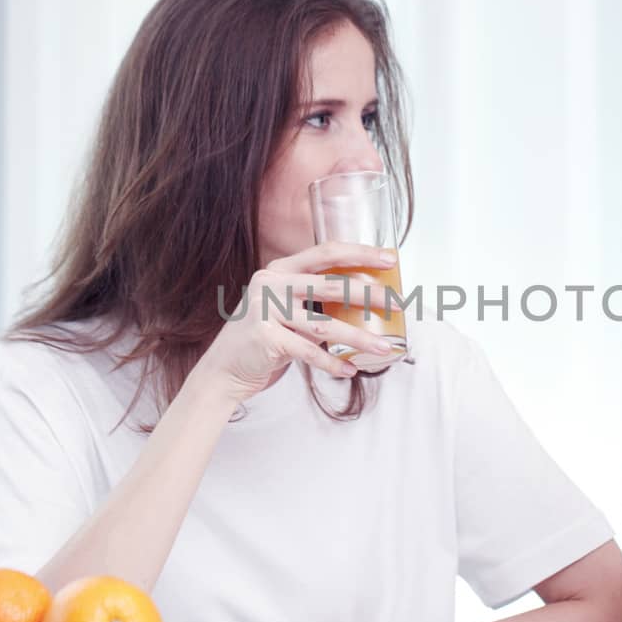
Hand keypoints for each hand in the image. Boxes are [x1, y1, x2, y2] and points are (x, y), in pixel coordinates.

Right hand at [189, 242, 397, 404]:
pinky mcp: (265, 338)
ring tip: (384, 348)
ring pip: (325, 325)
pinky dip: (332, 364)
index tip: (389, 259)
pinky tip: (351, 369)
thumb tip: (366, 299)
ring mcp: (265, 310)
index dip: (359, 253)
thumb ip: (314, 300)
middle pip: (332, 285)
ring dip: (359, 338)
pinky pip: (308, 352)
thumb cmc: (265, 337)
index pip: (325, 252)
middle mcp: (271, 283)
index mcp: (280, 269)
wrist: (223, 369)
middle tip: (398, 303)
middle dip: (370, 294)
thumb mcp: (286, 309)